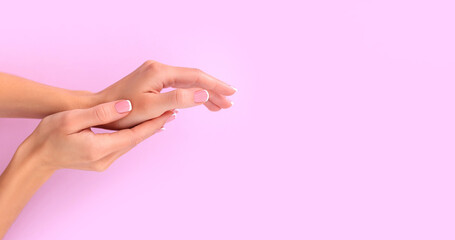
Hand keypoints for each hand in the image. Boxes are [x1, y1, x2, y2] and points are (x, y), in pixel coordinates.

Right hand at [0, 100, 172, 236]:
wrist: (37, 157)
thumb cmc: (50, 135)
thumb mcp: (72, 119)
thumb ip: (100, 113)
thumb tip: (126, 106)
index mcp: (99, 148)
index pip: (134, 135)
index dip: (153, 124)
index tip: (169, 113)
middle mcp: (105, 159)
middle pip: (136, 141)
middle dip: (154, 127)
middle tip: (171, 113)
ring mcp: (103, 163)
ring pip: (130, 144)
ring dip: (145, 132)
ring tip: (161, 118)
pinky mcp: (101, 162)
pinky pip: (123, 147)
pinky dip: (133, 136)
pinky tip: (140, 129)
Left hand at [95, 60, 236, 128]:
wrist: (100, 109)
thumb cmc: (122, 112)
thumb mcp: (152, 108)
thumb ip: (179, 99)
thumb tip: (204, 94)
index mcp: (160, 72)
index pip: (196, 77)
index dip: (215, 85)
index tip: (231, 93)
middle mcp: (159, 68)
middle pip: (194, 78)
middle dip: (213, 91)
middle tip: (228, 104)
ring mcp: (155, 73)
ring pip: (186, 83)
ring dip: (203, 94)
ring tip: (218, 107)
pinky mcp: (152, 80)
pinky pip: (177, 86)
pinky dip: (190, 95)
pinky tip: (197, 103)